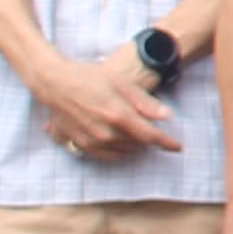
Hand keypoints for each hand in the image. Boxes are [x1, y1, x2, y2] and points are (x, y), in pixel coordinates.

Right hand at [32, 47, 177, 159]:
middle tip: (154, 130)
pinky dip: (119, 152)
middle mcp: (106, 132)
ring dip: (135, 146)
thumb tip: (168, 115)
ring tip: (138, 134)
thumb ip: (145, 101)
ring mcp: (92, 141)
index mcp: (119, 115)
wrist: (54, 83)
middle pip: (138, 145)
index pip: (150, 136)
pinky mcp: (80, 145)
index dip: (166, 142)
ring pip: (124, 152)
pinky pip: (106, 156)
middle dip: (150, 140)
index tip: (178, 147)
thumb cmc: (89, 77)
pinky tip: (122, 143)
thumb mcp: (121, 82)